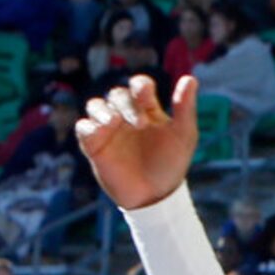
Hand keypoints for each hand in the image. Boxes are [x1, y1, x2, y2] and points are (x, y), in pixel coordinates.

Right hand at [77, 74, 200, 211]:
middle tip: (141, 125)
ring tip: (114, 122)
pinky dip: (89, 126)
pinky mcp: (94, 145)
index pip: (140, 86)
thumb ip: (185, 108)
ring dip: (104, 110)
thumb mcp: (183, 136)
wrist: (155, 196)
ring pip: (96, 105)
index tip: (147, 98)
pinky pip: (84, 128)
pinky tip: (101, 131)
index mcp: (147, 109)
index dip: (141, 87)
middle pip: (118, 95)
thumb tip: (190, 78)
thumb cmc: (170, 164)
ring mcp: (108, 129)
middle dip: (127, 105)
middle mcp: (126, 115)